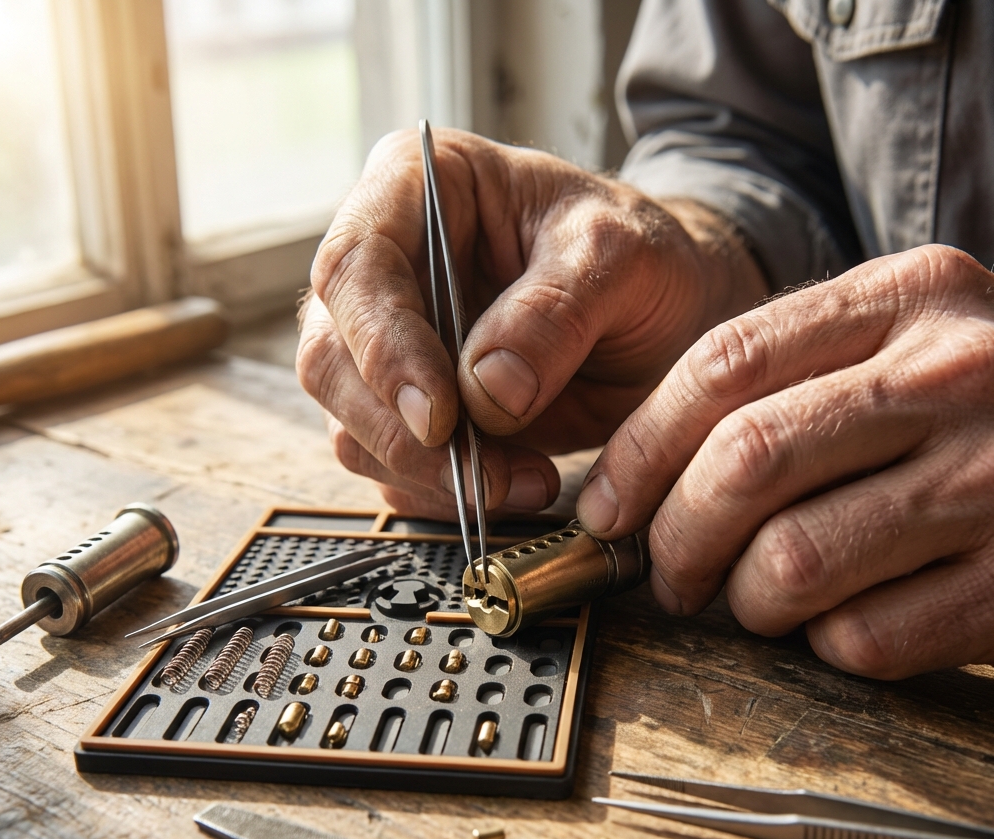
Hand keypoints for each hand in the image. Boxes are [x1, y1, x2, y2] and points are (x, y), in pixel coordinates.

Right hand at [297, 128, 764, 519]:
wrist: (661, 312)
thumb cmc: (637, 257)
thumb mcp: (621, 257)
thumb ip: (556, 311)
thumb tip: (486, 391)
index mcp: (416, 190)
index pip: (356, 267)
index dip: (385, 349)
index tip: (441, 419)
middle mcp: (384, 267)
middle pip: (332, 359)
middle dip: (402, 434)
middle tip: (483, 476)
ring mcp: (386, 344)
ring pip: (351, 424)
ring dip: (427, 474)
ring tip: (525, 480)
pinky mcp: (406, 408)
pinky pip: (389, 466)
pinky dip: (440, 493)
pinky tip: (513, 483)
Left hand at [577, 245, 993, 678]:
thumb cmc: (981, 408)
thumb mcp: (901, 344)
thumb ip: (785, 382)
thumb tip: (632, 479)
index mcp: (909, 296)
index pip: (721, 364)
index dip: (639, 449)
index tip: (605, 508)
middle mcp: (960, 370)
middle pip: (742, 464)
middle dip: (675, 540)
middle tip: (670, 575)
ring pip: (790, 563)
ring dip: (746, 602)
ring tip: (757, 601)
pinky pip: (866, 639)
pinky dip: (831, 645)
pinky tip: (848, 623)